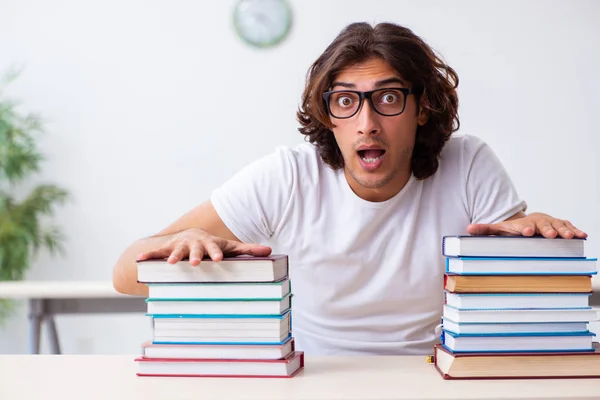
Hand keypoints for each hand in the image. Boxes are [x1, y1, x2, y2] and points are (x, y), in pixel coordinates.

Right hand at [136, 228, 271, 265]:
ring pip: (177, 251)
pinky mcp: (167, 249)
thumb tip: (270, 251)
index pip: (215, 249)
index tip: (220, 259)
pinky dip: (148, 256)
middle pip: (196, 249)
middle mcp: (195, 243)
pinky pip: (156, 253)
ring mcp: (180, 246)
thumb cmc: (213, 245)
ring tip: (172, 263)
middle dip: (196, 255)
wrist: (190, 234)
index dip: (217, 253)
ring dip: (174, 256)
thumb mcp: (230, 246)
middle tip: (196, 263)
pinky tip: (138, 260)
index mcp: (210, 244)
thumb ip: (248, 250)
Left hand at [467, 212, 587, 238]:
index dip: (526, 229)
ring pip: (559, 226)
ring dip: (564, 231)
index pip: (525, 227)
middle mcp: (539, 223)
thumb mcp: (500, 229)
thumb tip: (468, 229)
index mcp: (524, 225)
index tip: (525, 232)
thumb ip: (485, 230)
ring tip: (569, 237)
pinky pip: (570, 228)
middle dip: (547, 230)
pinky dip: (576, 231)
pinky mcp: (562, 227)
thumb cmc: (515, 228)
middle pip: (544, 226)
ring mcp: (552, 224)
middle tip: (550, 236)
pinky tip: (582, 236)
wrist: (530, 221)